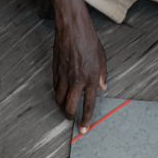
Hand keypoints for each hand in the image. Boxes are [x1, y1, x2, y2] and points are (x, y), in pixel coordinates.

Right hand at [52, 14, 106, 133]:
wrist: (73, 28)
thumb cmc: (89, 40)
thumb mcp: (102, 58)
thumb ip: (102, 75)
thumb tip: (103, 87)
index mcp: (91, 79)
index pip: (88, 105)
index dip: (86, 120)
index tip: (83, 129)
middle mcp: (77, 80)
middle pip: (69, 107)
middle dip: (69, 116)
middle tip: (70, 117)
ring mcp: (64, 76)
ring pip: (59, 99)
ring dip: (61, 104)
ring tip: (65, 102)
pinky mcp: (55, 71)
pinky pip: (55, 87)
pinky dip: (58, 91)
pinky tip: (62, 88)